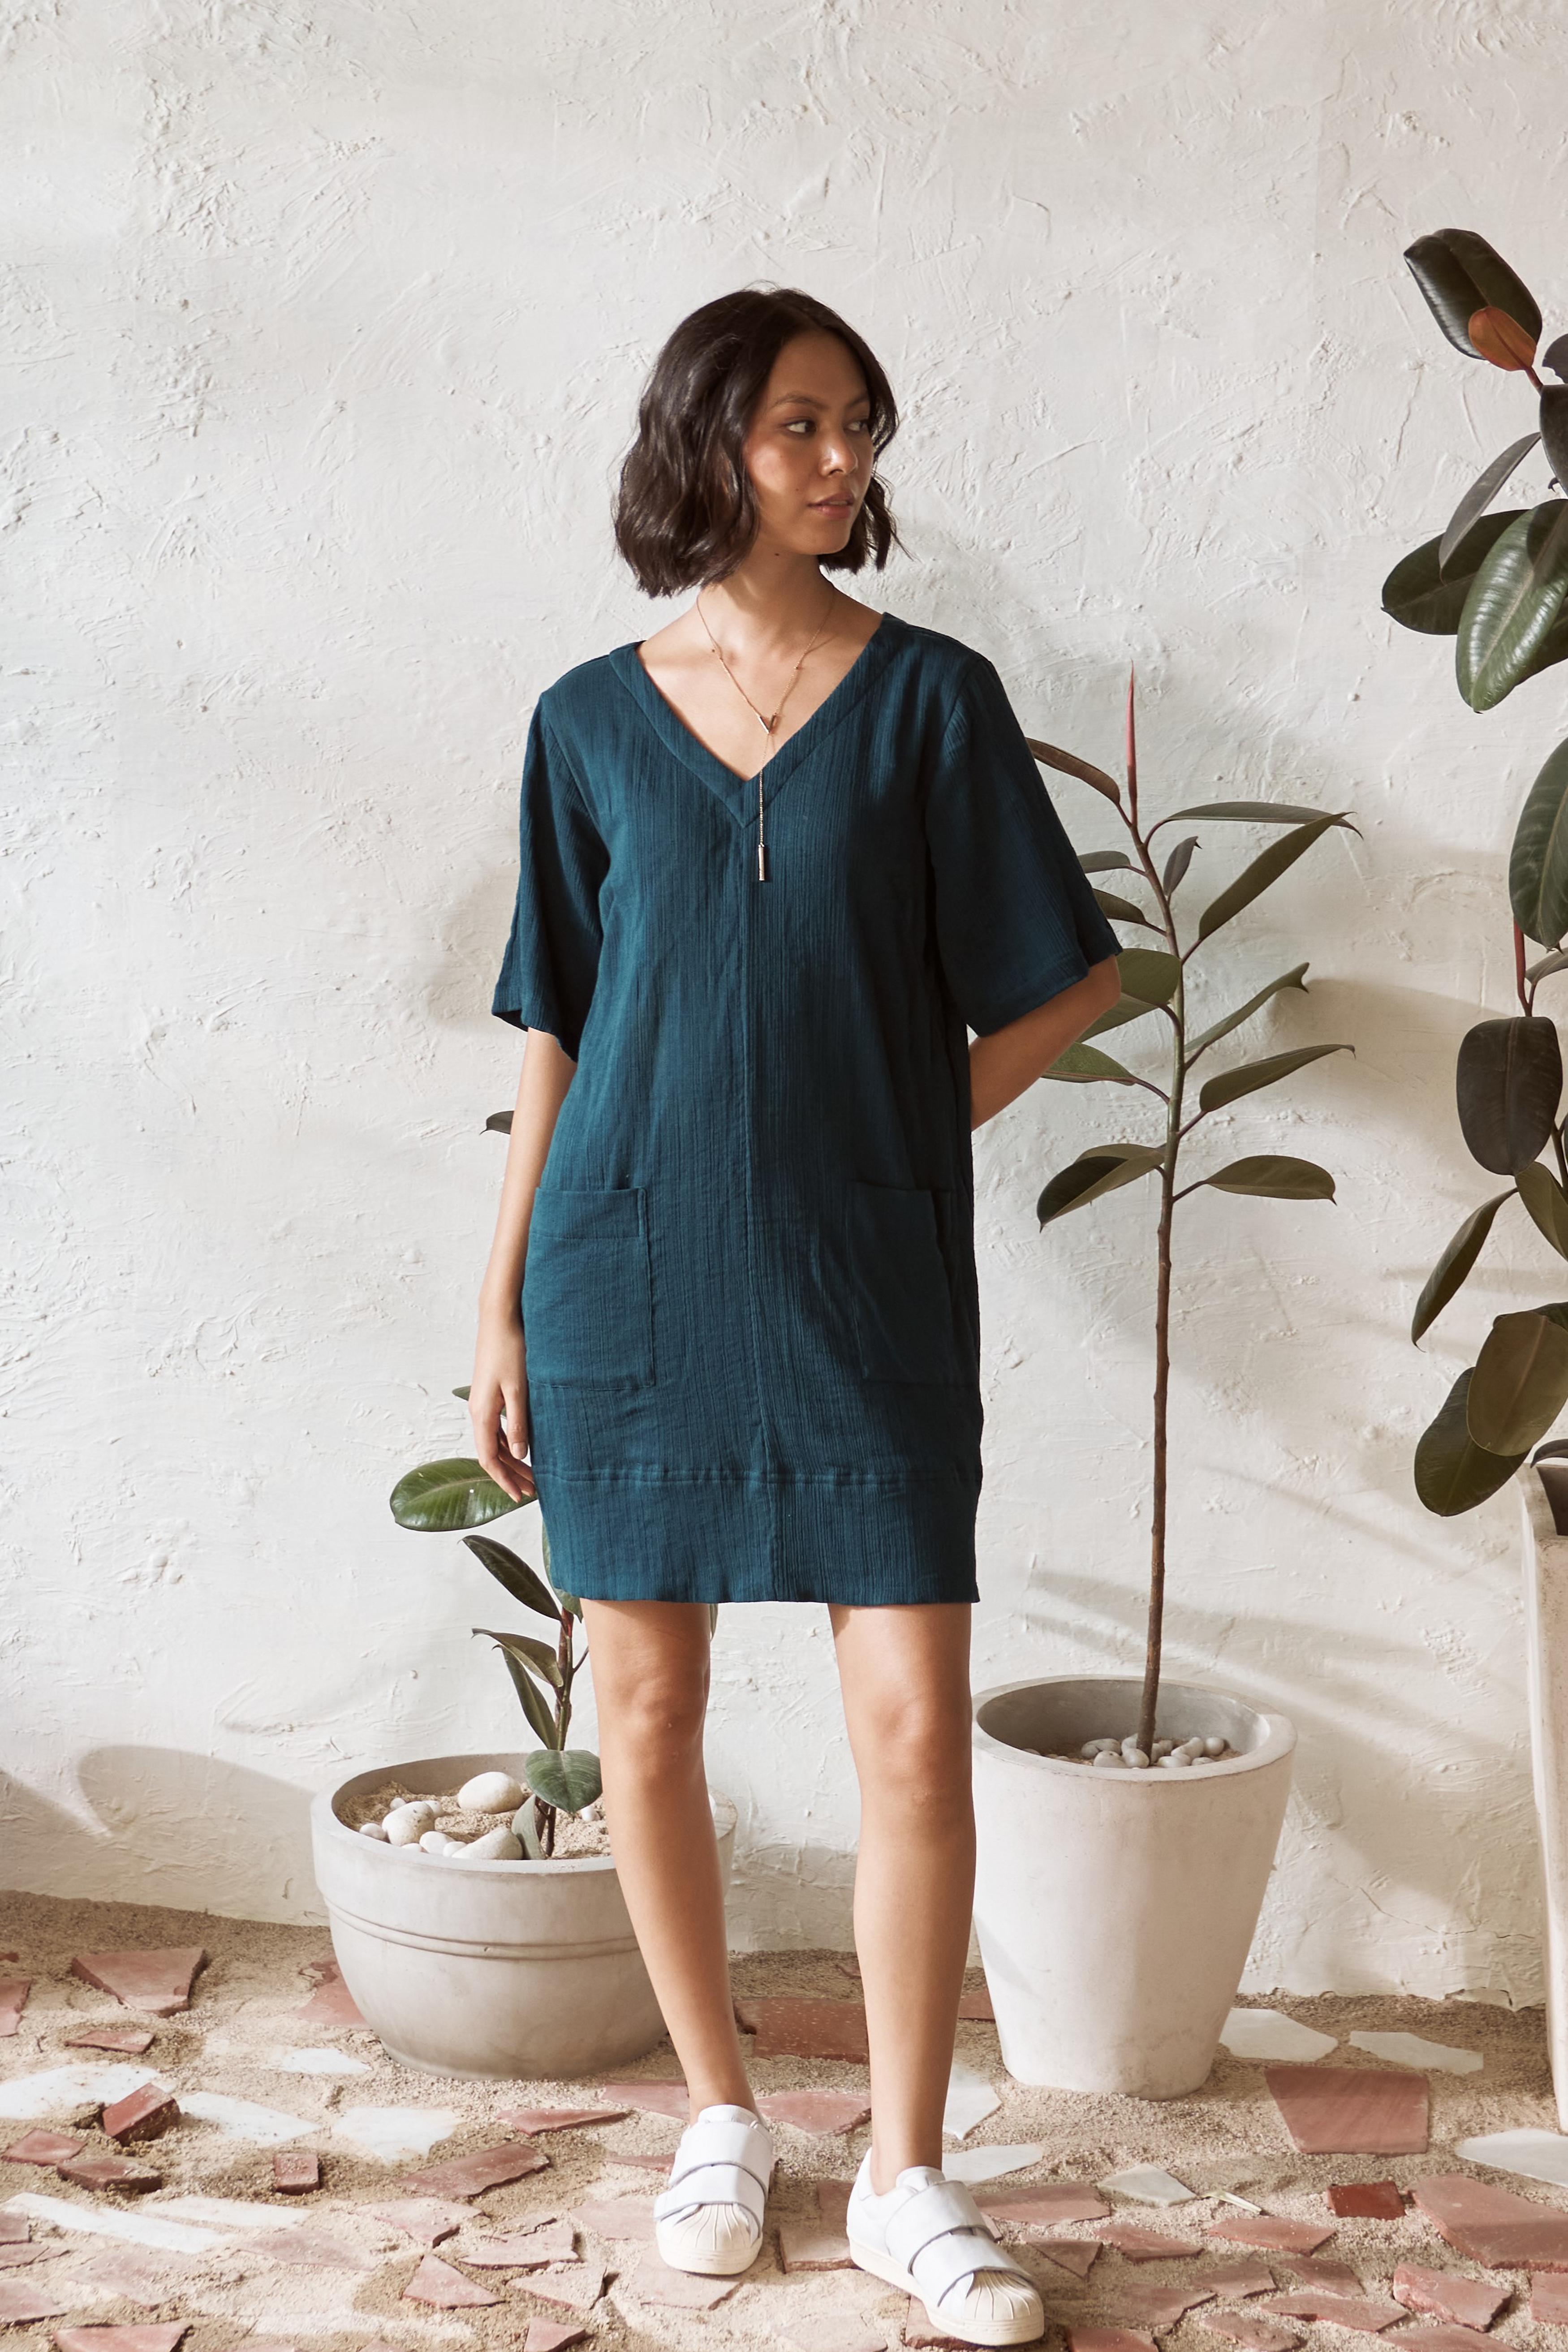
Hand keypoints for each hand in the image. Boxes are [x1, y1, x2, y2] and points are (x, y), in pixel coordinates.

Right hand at [470, 1303, 536, 1505]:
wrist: (499, 1319)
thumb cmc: (509, 1350)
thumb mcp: (518, 1390)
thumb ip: (518, 1423)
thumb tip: (519, 1455)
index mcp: (481, 1414)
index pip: (488, 1459)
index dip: (503, 1480)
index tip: (519, 1496)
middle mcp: (478, 1411)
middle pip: (491, 1453)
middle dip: (511, 1474)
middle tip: (533, 1491)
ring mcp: (483, 1403)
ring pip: (494, 1441)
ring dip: (512, 1459)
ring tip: (532, 1474)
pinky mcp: (491, 1394)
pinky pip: (497, 1427)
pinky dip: (510, 1442)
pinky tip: (524, 1447)